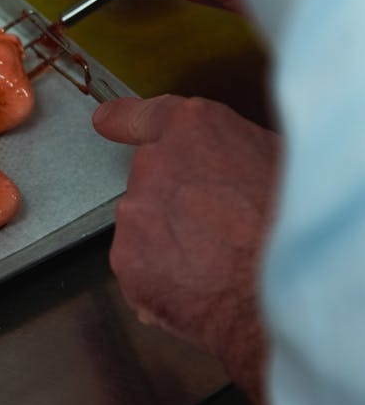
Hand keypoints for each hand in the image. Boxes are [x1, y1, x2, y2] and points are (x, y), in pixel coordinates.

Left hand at [93, 94, 279, 403]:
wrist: (290, 282)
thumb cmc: (297, 222)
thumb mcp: (276, 159)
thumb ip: (231, 154)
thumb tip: (225, 168)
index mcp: (192, 128)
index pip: (142, 116)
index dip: (125, 120)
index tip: (108, 121)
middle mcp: (153, 164)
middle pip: (152, 184)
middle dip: (176, 208)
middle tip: (219, 233)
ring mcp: (135, 213)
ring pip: (145, 232)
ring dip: (171, 247)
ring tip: (218, 266)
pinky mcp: (127, 260)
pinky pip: (141, 273)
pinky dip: (164, 285)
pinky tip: (202, 288)